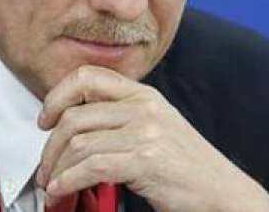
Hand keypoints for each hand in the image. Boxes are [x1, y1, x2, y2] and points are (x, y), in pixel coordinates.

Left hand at [36, 65, 268, 211]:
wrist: (223, 192)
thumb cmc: (187, 167)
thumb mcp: (155, 128)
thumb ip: (121, 117)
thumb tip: (73, 124)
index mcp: (144, 94)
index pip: (87, 77)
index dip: (57, 96)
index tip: (45, 119)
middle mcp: (144, 107)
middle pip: (75, 115)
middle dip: (50, 145)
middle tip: (45, 165)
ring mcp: (145, 132)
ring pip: (78, 143)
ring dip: (56, 168)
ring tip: (53, 183)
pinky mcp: (145, 160)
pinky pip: (90, 166)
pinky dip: (68, 181)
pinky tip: (62, 191)